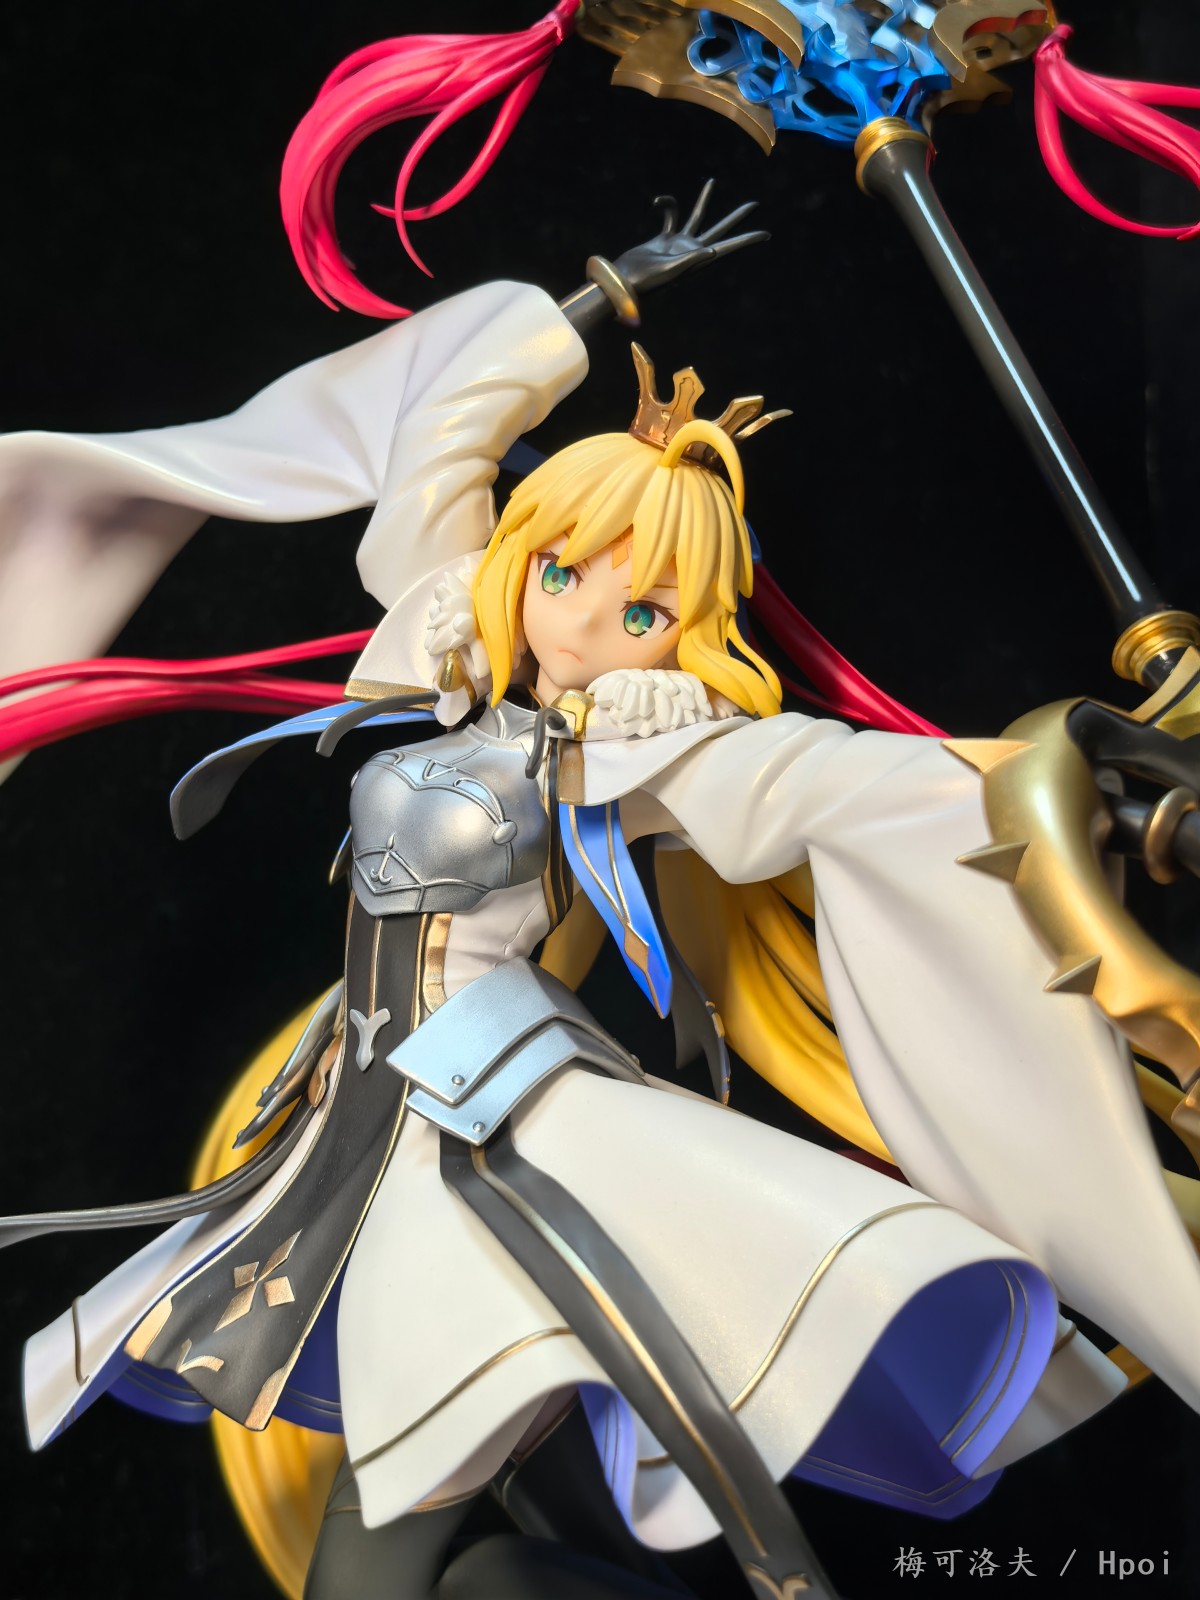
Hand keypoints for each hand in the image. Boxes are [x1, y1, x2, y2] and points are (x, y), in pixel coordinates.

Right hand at [559, 180, 767, 334]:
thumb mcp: (672, 272)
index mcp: (700, 258)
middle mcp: (693, 250)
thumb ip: (692, 260)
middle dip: (737, 217)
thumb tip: (712, 251)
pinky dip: (666, 205)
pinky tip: (657, 203)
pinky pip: (670, 214)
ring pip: (697, 215)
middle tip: (754, 205)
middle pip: (721, 228)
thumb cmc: (647, 281)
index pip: (730, 247)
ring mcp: (679, 243)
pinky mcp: (664, 238)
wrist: (625, 281)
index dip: (748, 240)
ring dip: (704, 199)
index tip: (767, 234)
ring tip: (712, 182)